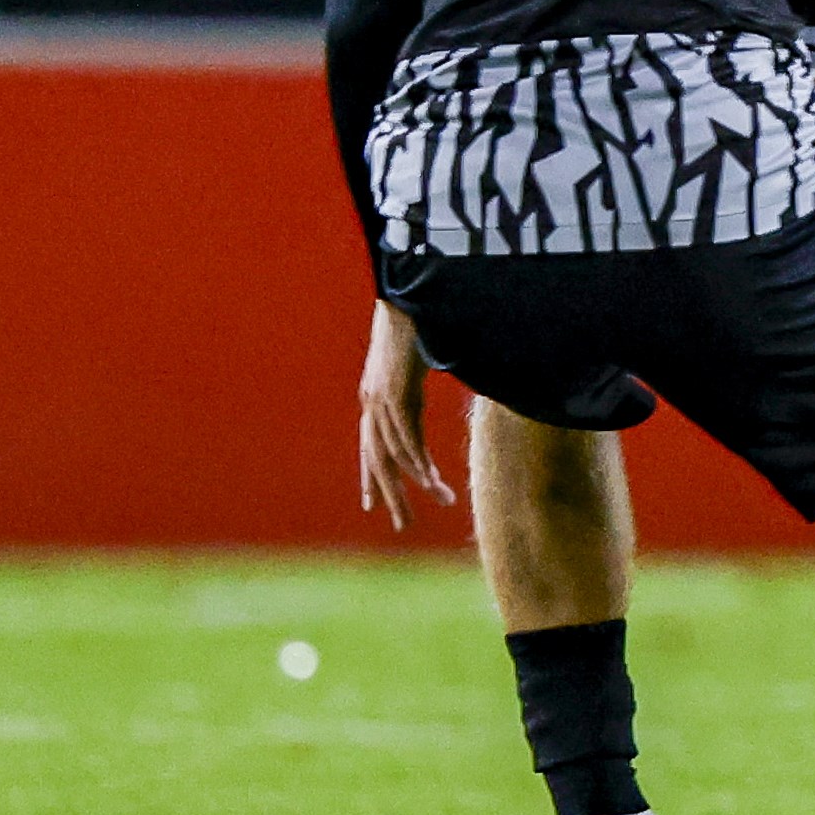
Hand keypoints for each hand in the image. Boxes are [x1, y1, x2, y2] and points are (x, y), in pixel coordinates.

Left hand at [358, 300, 454, 530]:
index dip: (372, 476)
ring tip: (438, 502)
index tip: (375, 503)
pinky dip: (419, 462)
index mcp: (375, 395)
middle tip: (400, 524)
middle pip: (377, 460)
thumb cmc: (420, 316)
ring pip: (393, 454)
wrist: (407, 290)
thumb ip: (425, 374)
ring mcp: (380, 399)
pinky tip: (431, 480)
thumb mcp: (422, 354)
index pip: (371, 446)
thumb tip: (443, 374)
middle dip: (390, 494)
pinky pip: (405, 437)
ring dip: (415, 482)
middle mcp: (372, 402)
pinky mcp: (393, 392)